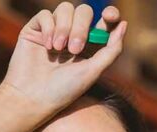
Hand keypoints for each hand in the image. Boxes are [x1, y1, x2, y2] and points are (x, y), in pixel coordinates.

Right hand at [0, 3, 126, 117]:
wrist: (32, 97)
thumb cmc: (64, 90)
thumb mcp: (93, 71)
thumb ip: (111, 49)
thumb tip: (124, 25)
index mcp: (90, 46)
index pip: (104, 22)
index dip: (110, 14)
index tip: (111, 16)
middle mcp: (72, 36)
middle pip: (84, 12)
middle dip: (82, 27)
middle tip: (74, 50)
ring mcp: (53, 31)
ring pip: (66, 9)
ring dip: (64, 27)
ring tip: (58, 49)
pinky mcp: (35, 29)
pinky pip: (45, 14)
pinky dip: (49, 28)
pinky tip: (47, 47)